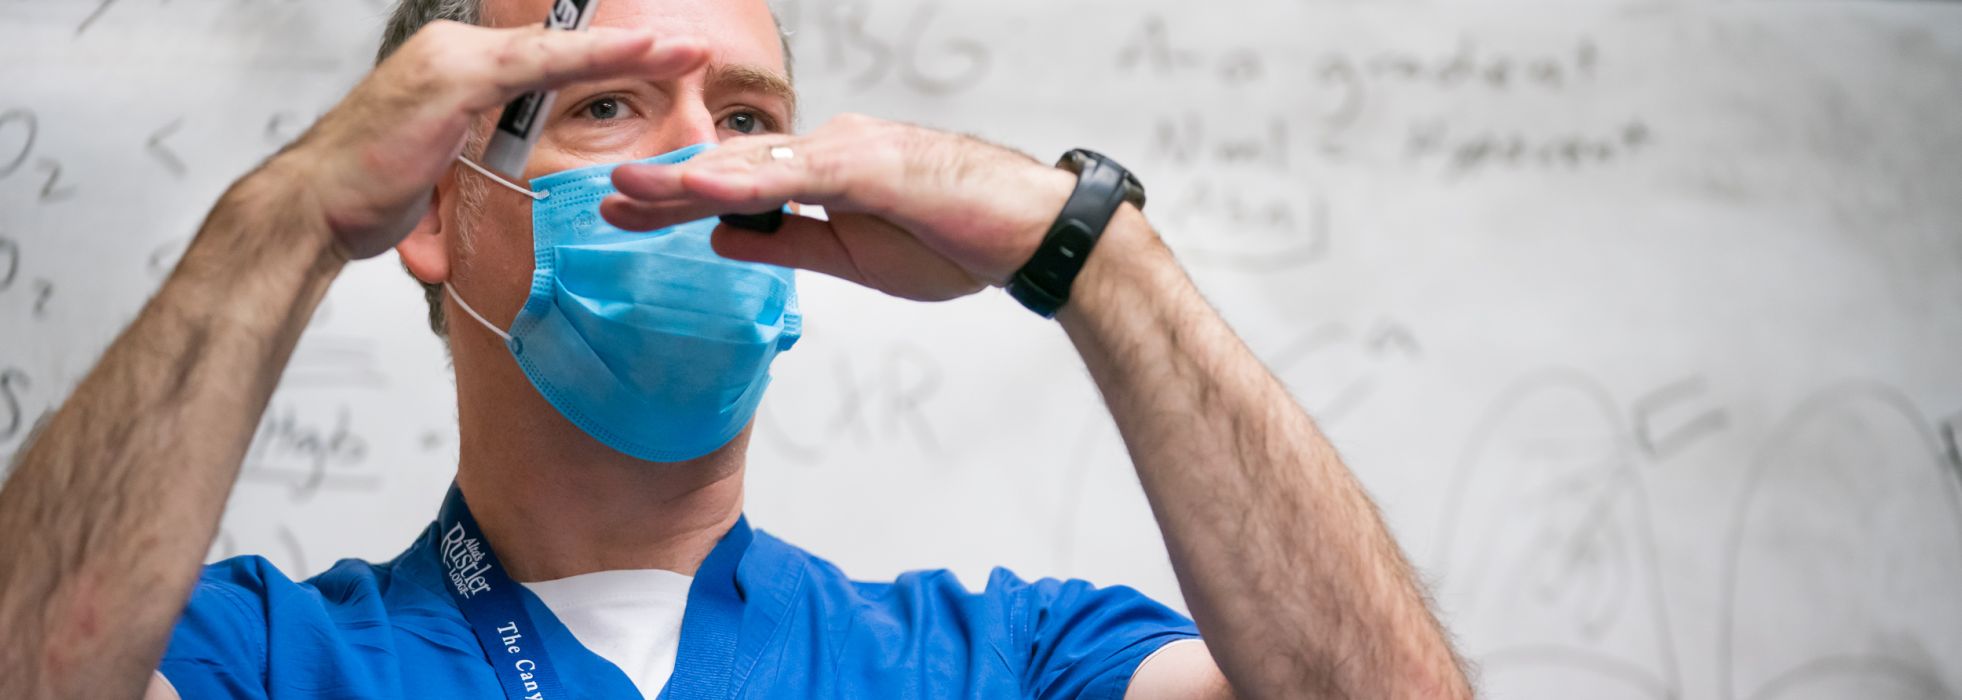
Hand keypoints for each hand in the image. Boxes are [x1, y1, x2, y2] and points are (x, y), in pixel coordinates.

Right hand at [268, 21, 707, 258]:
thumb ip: (477, 149)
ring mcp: (453, 60)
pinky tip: (638, 53)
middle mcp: (454, 51)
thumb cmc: (368, 194)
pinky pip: (540, 64)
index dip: (600, 56)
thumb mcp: (438, 167)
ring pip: (557, 48)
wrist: (313, 207)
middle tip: (688, 48)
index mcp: (454, 67)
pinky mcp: (454, 79)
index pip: (543, 56)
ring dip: (627, 49)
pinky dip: (593, 57)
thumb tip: (510, 163)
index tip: (654, 58)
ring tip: (683, 51)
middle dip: (626, 47)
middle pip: (558, 43)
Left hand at [599, 114, 1079, 301]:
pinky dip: (749, 181)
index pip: (737, 185)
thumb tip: (723, 239)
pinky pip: (799, 174)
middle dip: (666, 184)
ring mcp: (850, 153)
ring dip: (691, 176)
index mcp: (825, 173)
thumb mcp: (852, 256)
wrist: (1031, 233)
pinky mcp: (875, 166)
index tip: (624, 212)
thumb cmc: (956, 239)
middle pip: (733, 166)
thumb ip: (787, 243)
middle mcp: (830, 150)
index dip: (678, 198)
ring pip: (755, 162)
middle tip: (602, 198)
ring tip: (632, 189)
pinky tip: (704, 189)